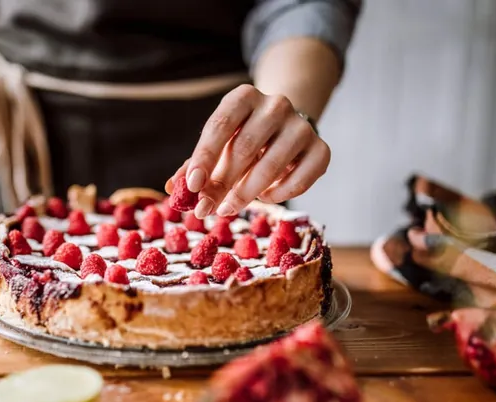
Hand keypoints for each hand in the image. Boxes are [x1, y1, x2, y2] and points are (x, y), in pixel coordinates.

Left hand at [166, 85, 330, 218]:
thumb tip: (173, 188)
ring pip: (273, 165)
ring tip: (230, 207)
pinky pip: (300, 179)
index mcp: (244, 97)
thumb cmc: (241, 139)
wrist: (284, 127)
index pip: (220, 125)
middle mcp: (276, 105)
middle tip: (206, 209)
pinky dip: (279, 195)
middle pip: (245, 147)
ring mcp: (301, 126)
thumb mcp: (217, 146)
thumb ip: (196, 166)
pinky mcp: (321, 149)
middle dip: (223, 183)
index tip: (192, 186)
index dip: (204, 157)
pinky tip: (265, 197)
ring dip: (247, 193)